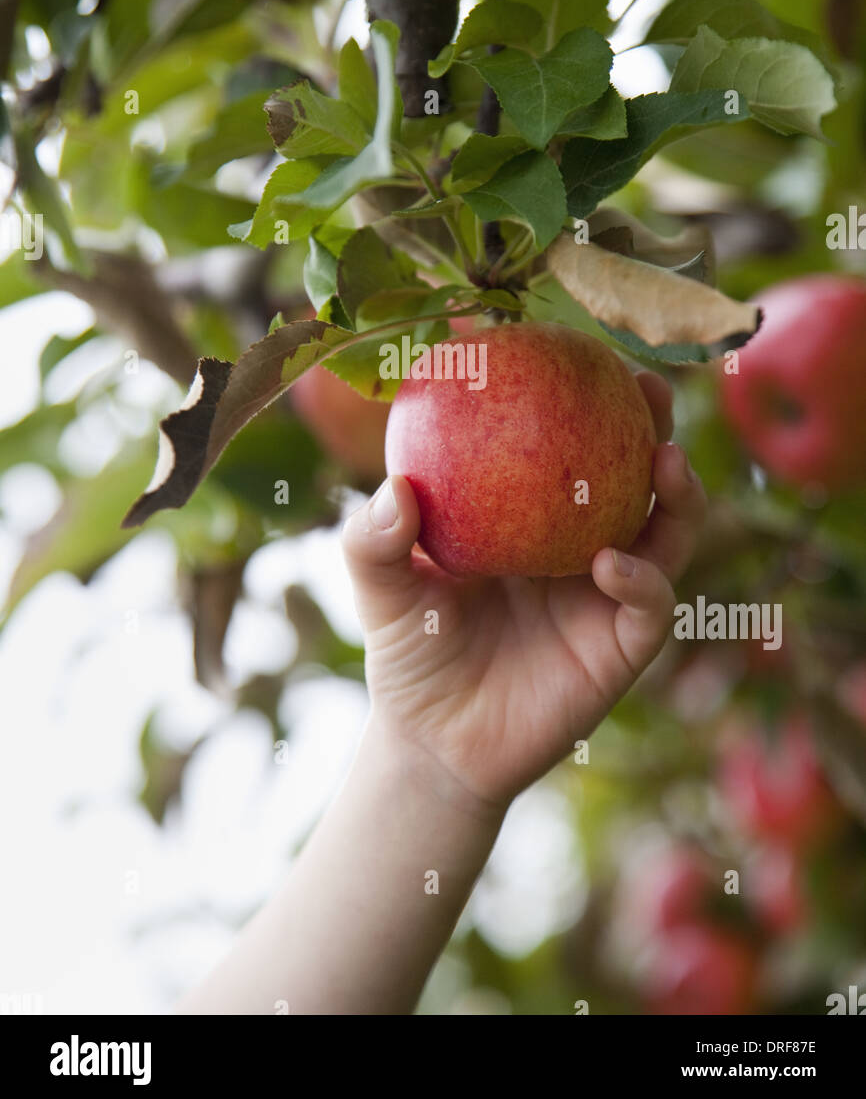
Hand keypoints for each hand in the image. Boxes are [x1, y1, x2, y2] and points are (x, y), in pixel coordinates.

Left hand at [342, 372, 705, 817]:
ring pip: (668, 534)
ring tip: (663, 460)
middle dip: (656, 429)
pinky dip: (642, 577)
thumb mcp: (381, 586)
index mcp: (535, 519)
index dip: (591, 403)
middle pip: (640, 477)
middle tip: (649, 391)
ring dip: (678, 496)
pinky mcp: (622, 648)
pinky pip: (650, 604)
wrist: (433, 742)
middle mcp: (583, 547)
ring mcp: (609, 596)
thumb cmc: (411, 651)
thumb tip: (396, 488)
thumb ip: (374, 538)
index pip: (576, 449)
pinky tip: (611, 562)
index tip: (588, 355)